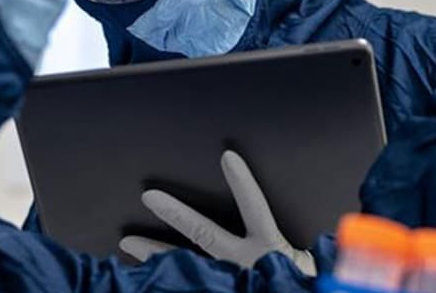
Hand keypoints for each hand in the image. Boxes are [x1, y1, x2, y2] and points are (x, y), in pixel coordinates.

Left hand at [119, 151, 315, 275]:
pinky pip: (189, 282)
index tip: (227, 157)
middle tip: (149, 197)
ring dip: (156, 252)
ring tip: (129, 243)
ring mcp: (230, 280)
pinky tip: (143, 275)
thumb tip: (303, 233)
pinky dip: (166, 277)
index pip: (255, 207)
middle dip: (175, 215)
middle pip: (205, 233)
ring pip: (186, 262)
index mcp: (270, 248)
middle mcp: (243, 264)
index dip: (242, 182)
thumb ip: (298, 246)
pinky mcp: (225, 289)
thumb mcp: (306, 262)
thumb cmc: (304, 284)